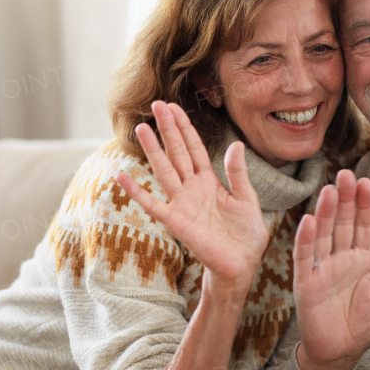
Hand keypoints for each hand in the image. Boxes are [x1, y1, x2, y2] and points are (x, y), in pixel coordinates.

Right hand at [116, 101, 268, 290]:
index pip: (193, 148)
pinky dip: (136, 191)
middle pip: (176, 152)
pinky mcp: (175, 222)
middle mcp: (192, 188)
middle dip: (167, 129)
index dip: (184, 127)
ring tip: (141, 127)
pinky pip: (152, 204)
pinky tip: (122, 177)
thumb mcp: (247, 199)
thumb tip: (235, 144)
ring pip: (164, 170)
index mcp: (209, 181)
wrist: (242, 265)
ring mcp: (182, 204)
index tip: (174, 107)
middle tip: (156, 104)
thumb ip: (237, 173)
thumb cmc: (246, 235)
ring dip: (152, 149)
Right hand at [292, 170, 369, 369]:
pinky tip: (310, 220)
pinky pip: (305, 257)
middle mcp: (340, 258)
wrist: (341, 351)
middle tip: (346, 174)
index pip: (363, 226)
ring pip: (324, 234)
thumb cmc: (365, 325)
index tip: (366, 183)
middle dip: (345, 199)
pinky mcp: (305, 282)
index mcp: (361, 259)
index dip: (364, 205)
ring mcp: (321, 268)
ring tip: (330, 190)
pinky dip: (306, 239)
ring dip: (326, 212)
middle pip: (342, 223)